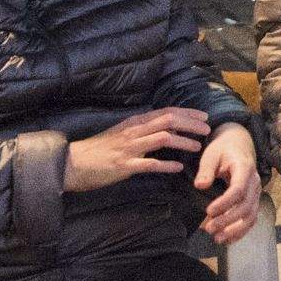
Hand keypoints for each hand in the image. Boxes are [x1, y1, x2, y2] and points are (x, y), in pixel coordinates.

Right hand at [66, 106, 211, 194]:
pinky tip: (178, 168)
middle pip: (169, 121)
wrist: (73, 163)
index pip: (166, 112)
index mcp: (135, 122)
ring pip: (163, 139)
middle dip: (191, 123)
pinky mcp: (124, 166)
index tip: (204, 116)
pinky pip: (149, 164)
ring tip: (198, 147)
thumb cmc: (99, 149)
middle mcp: (134, 131)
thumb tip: (168, 130)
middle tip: (208, 129)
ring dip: (183, 142)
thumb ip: (143, 130)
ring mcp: (129, 148)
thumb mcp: (122, 134)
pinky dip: (166, 165)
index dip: (187, 113)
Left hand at [195, 122, 262, 246]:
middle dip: (228, 220)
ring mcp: (256, 192)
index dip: (225, 203)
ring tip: (217, 239)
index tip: (209, 211)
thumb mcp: (211, 155)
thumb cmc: (222, 149)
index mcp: (245, 168)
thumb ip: (206, 170)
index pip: (239, 190)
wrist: (238, 144)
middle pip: (246, 206)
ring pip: (251, 215)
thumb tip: (200, 186)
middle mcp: (254, 182)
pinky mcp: (253, 200)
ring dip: (235, 230)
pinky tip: (226, 240)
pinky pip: (251, 219)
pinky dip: (240, 231)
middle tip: (208, 229)